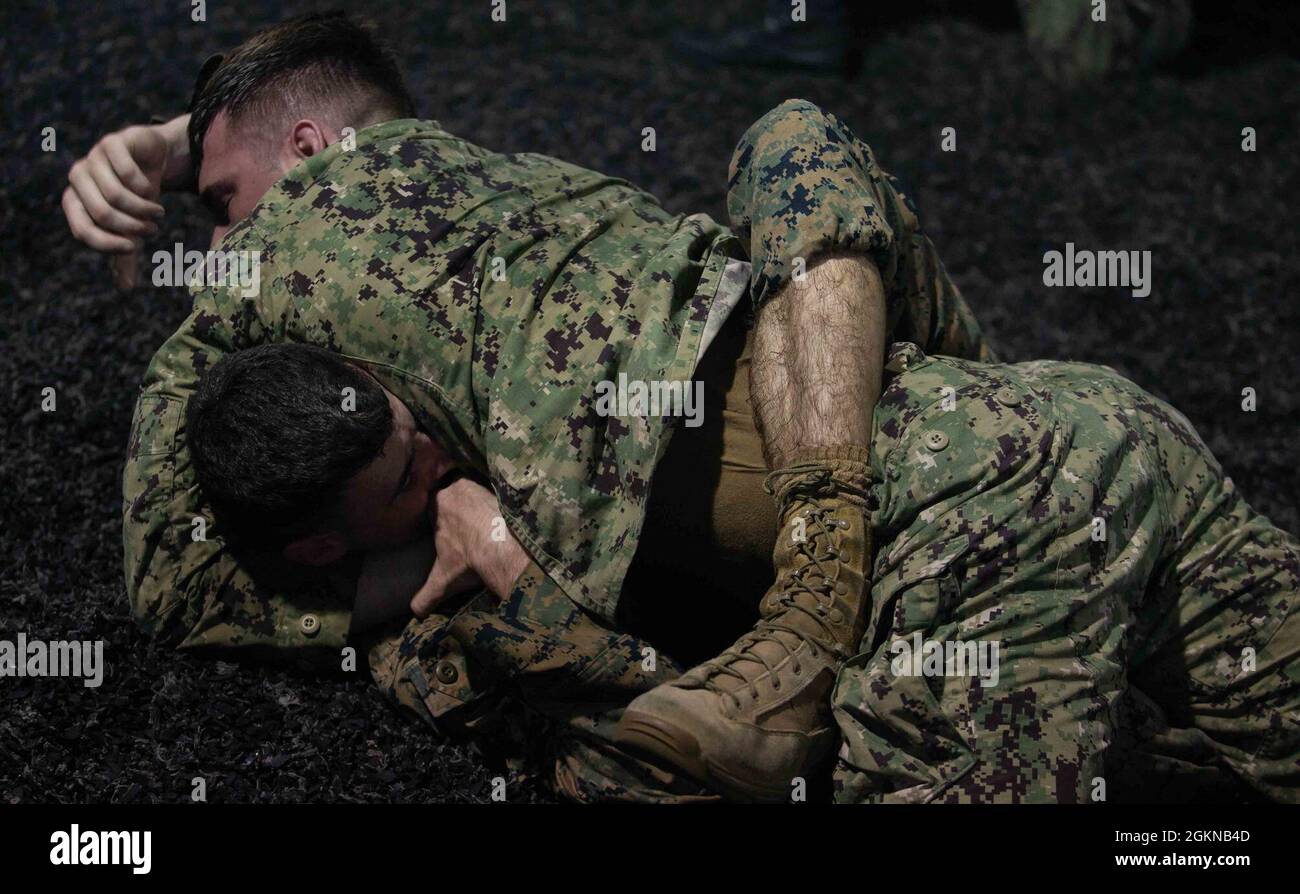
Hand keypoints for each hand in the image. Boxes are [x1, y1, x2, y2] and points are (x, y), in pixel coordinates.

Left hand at [61, 115, 190, 288]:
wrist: (153, 158)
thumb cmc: (137, 194)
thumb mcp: (132, 225)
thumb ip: (125, 253)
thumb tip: (126, 287)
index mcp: (74, 200)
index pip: (83, 230)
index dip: (108, 244)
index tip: (134, 248)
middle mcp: (78, 177)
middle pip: (102, 213)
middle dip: (132, 226)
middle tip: (152, 228)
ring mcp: (93, 158)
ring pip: (115, 194)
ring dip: (143, 209)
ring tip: (158, 213)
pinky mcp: (112, 143)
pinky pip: (126, 172)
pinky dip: (144, 186)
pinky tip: (152, 188)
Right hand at [409, 476, 529, 617]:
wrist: (502, 549)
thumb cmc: (468, 560)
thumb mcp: (442, 580)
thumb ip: (425, 596)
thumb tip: (415, 613)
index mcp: (437, 502)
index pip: (433, 505)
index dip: (440, 519)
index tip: (450, 533)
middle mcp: (457, 489)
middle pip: (455, 499)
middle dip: (460, 513)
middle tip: (468, 532)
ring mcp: (480, 487)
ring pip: (475, 496)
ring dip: (478, 509)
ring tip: (484, 528)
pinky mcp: (501, 491)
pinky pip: (495, 496)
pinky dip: (496, 508)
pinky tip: (499, 522)